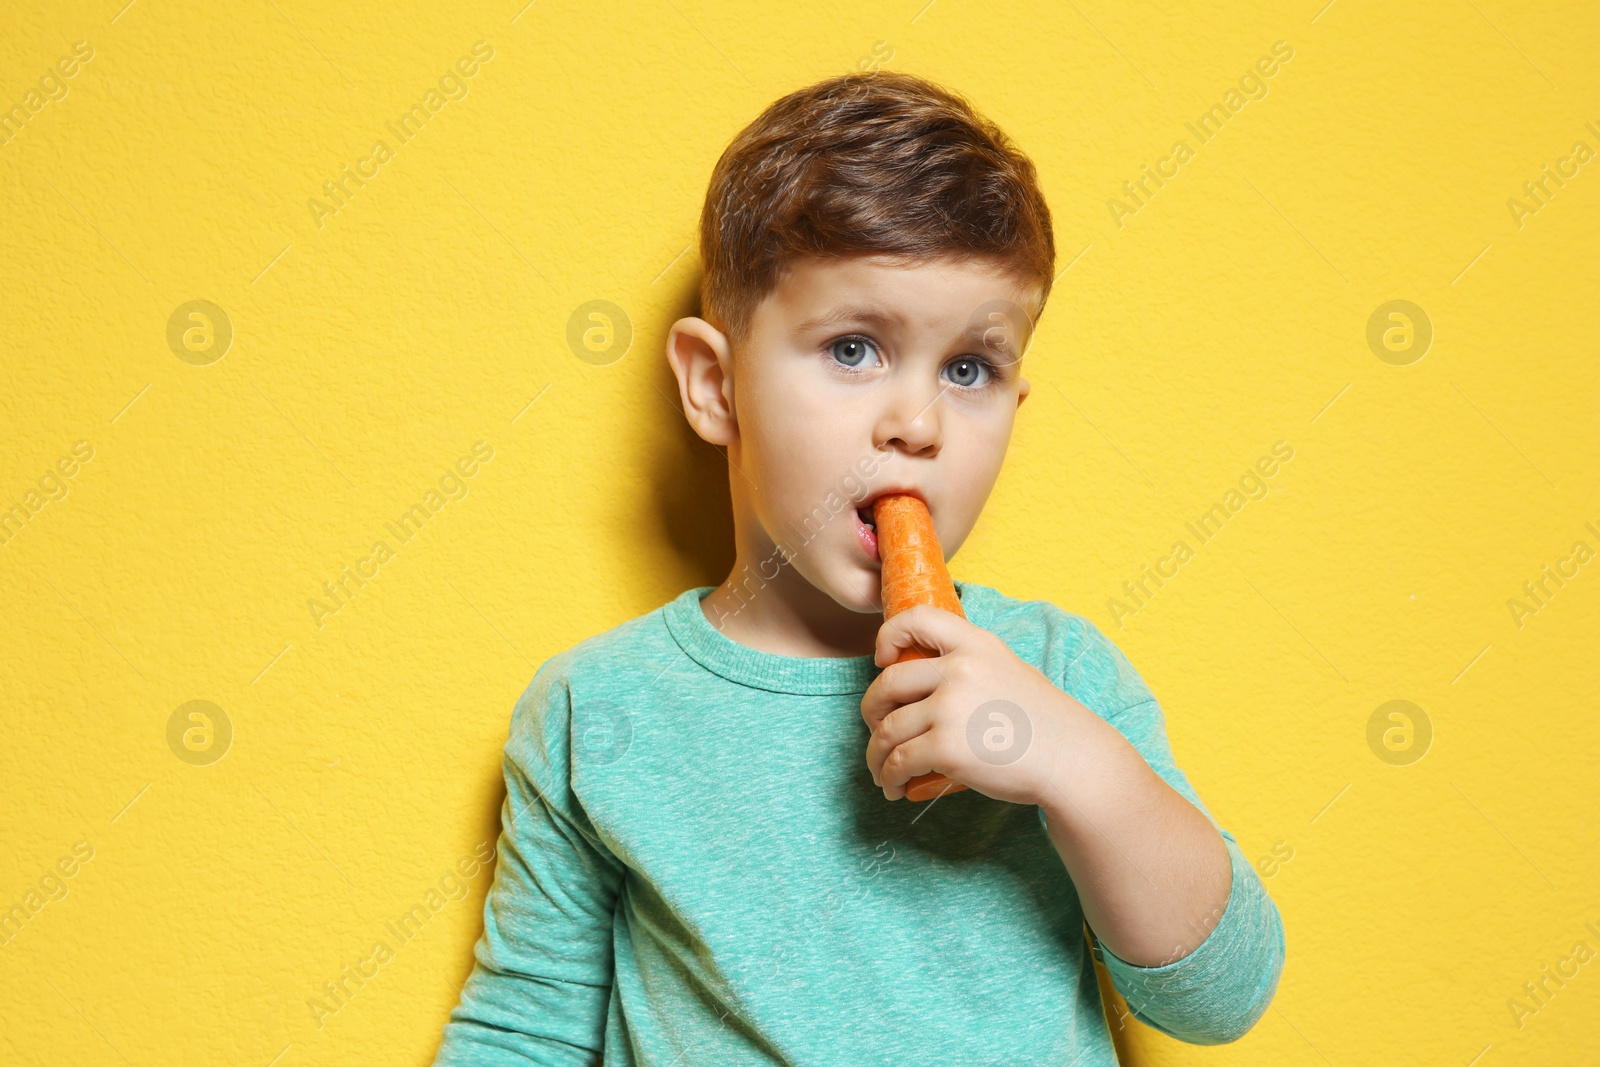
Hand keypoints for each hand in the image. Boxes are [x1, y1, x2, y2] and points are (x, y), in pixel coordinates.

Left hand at [860, 604, 1114, 805]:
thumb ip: (969, 667)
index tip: (884, 661)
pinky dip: (888, 776)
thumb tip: (925, 683)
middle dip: (872, 711)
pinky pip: (899, 761)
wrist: (1071, 760)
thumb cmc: (1043, 722)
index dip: (888, 637)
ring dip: (876, 754)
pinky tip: (893, 787)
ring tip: (882, 771)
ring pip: (888, 729)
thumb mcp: (1008, 670)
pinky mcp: (946, 747)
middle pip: (888, 683)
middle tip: (877, 730)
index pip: (916, 618)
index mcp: (975, 645)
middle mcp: (959, 670)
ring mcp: (950, 708)